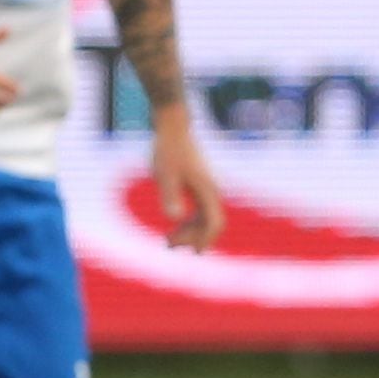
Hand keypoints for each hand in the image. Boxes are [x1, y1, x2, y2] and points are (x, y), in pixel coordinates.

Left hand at [151, 113, 226, 250]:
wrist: (173, 125)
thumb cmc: (168, 149)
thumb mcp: (164, 173)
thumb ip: (169, 195)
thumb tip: (174, 218)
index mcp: (206, 190)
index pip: (214, 223)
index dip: (204, 239)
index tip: (191, 251)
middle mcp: (211, 190)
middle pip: (211, 224)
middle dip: (193, 238)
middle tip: (169, 244)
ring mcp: (206, 187)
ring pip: (205, 218)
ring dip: (191, 231)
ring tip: (168, 240)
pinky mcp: (199, 183)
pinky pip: (200, 209)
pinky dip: (190, 221)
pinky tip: (175, 223)